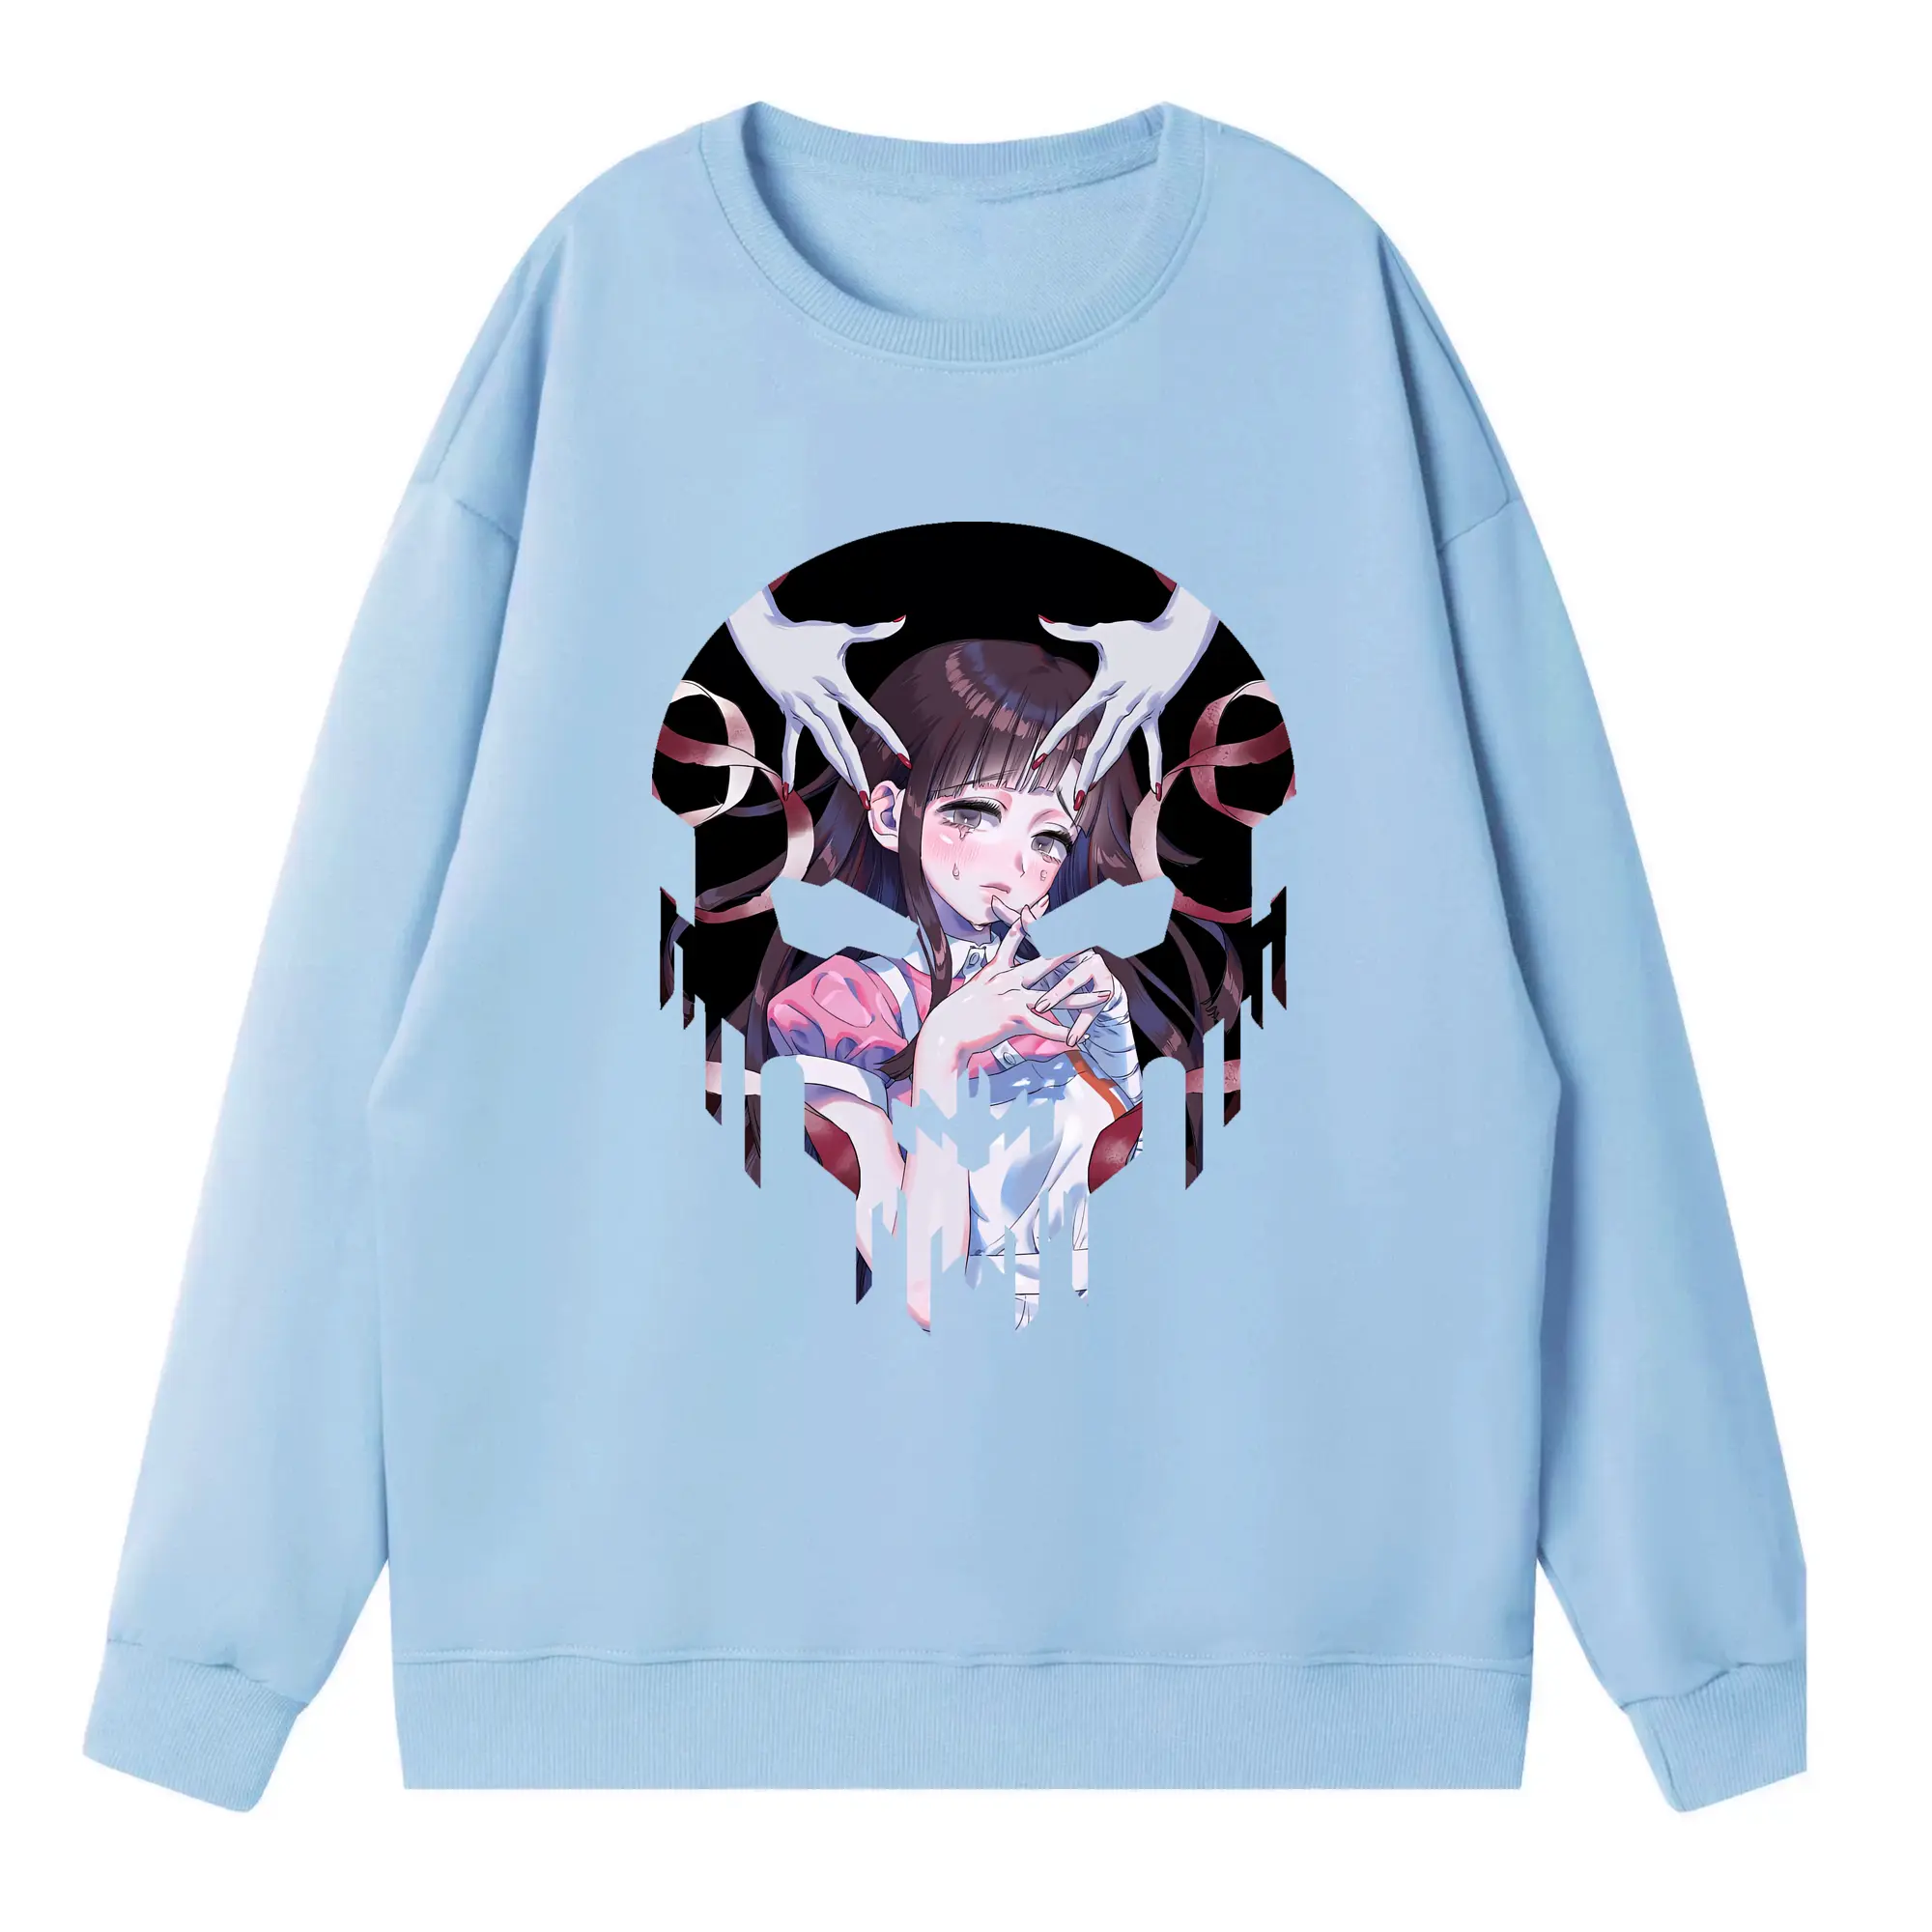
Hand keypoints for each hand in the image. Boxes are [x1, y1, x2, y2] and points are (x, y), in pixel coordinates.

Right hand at [726, 585, 907, 792]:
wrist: (763, 637)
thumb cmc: (803, 634)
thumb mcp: (838, 633)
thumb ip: (872, 631)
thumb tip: (901, 620)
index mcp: (837, 685)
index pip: (868, 715)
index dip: (887, 736)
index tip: (904, 757)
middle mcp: (819, 702)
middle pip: (841, 742)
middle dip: (856, 770)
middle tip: (868, 796)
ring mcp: (801, 710)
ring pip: (822, 745)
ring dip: (838, 768)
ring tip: (854, 790)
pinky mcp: (788, 713)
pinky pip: (789, 744)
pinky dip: (789, 765)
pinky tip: (790, 791)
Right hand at [910, 900, 1101, 1099]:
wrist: (944, 1031)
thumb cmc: (957, 1013)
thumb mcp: (974, 986)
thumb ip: (991, 974)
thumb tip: (1001, 968)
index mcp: (998, 970)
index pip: (1017, 937)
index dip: (1032, 920)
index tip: (1045, 903)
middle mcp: (1007, 980)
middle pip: (1045, 962)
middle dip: (1070, 951)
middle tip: (1091, 939)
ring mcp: (1011, 998)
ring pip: (1054, 997)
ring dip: (1081, 998)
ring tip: (1103, 996)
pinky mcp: (1011, 1019)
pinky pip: (1042, 1027)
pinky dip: (1059, 1034)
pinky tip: (1076, 1038)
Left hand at [1036, 583, 1217, 799]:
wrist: (1179, 637)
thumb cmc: (1140, 634)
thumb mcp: (1104, 632)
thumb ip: (1070, 630)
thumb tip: (1041, 617)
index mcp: (1106, 687)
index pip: (1074, 716)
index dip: (1056, 737)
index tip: (1039, 756)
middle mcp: (1123, 704)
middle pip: (1101, 743)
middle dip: (1086, 771)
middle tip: (1074, 798)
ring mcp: (1141, 712)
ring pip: (1121, 747)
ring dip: (1106, 770)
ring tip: (1089, 791)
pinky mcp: (1155, 715)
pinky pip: (1155, 746)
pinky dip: (1154, 768)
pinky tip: (1155, 793)